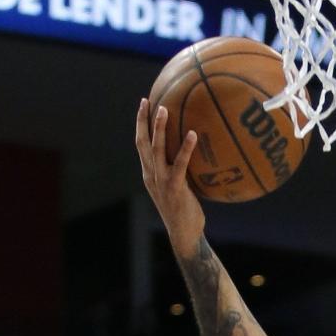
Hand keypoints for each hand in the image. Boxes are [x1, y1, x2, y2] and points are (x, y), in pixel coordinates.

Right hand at [135, 98, 204, 257]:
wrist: (185, 235)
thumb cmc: (185, 211)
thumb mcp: (178, 187)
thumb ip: (179, 169)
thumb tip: (194, 151)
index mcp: (149, 174)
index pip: (141, 145)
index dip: (140, 124)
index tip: (144, 104)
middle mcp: (151, 176)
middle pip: (142, 143)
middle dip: (143, 121)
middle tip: (147, 100)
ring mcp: (161, 182)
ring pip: (156, 150)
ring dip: (159, 129)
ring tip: (164, 109)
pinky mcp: (174, 188)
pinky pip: (180, 164)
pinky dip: (186, 148)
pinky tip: (193, 134)